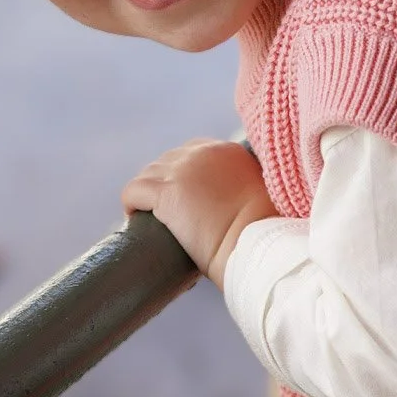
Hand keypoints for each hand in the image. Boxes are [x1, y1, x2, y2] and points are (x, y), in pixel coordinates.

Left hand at [122, 139, 276, 289]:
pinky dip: (131, 204)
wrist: (256, 243)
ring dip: (147, 194)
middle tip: (166, 210)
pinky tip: (134, 218)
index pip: (193, 152)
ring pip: (149, 174)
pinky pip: (134, 191)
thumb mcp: (259, 196)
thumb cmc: (265, 232)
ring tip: (149, 217)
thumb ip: (245, 189)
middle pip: (167, 160)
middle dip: (163, 183)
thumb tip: (236, 206)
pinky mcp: (166, 193)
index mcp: (228, 152)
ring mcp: (182, 170)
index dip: (184, 174)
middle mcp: (203, 153)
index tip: (185, 196)